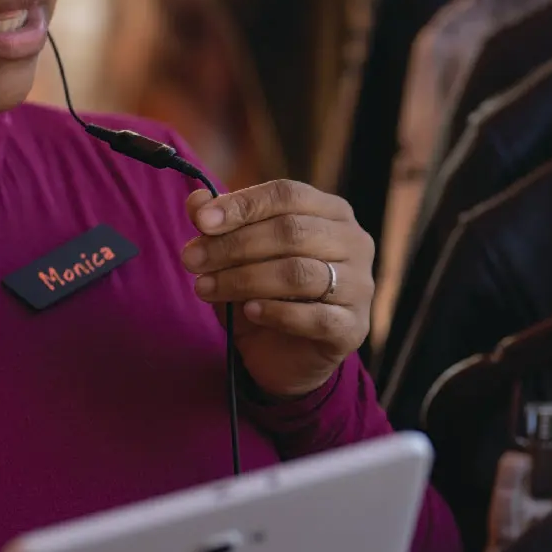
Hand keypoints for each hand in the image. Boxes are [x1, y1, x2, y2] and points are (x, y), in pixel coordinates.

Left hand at [179, 180, 374, 398]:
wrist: (284, 356)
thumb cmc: (263, 294)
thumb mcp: (233, 257)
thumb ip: (217, 226)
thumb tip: (196, 200)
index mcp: (330, 212)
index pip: (287, 194)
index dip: (242, 205)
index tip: (201, 222)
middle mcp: (354, 242)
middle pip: (292, 231)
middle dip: (234, 245)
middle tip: (191, 260)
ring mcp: (359, 285)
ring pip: (299, 272)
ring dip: (244, 279)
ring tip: (205, 288)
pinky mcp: (353, 327)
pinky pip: (315, 316)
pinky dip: (276, 312)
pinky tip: (248, 312)